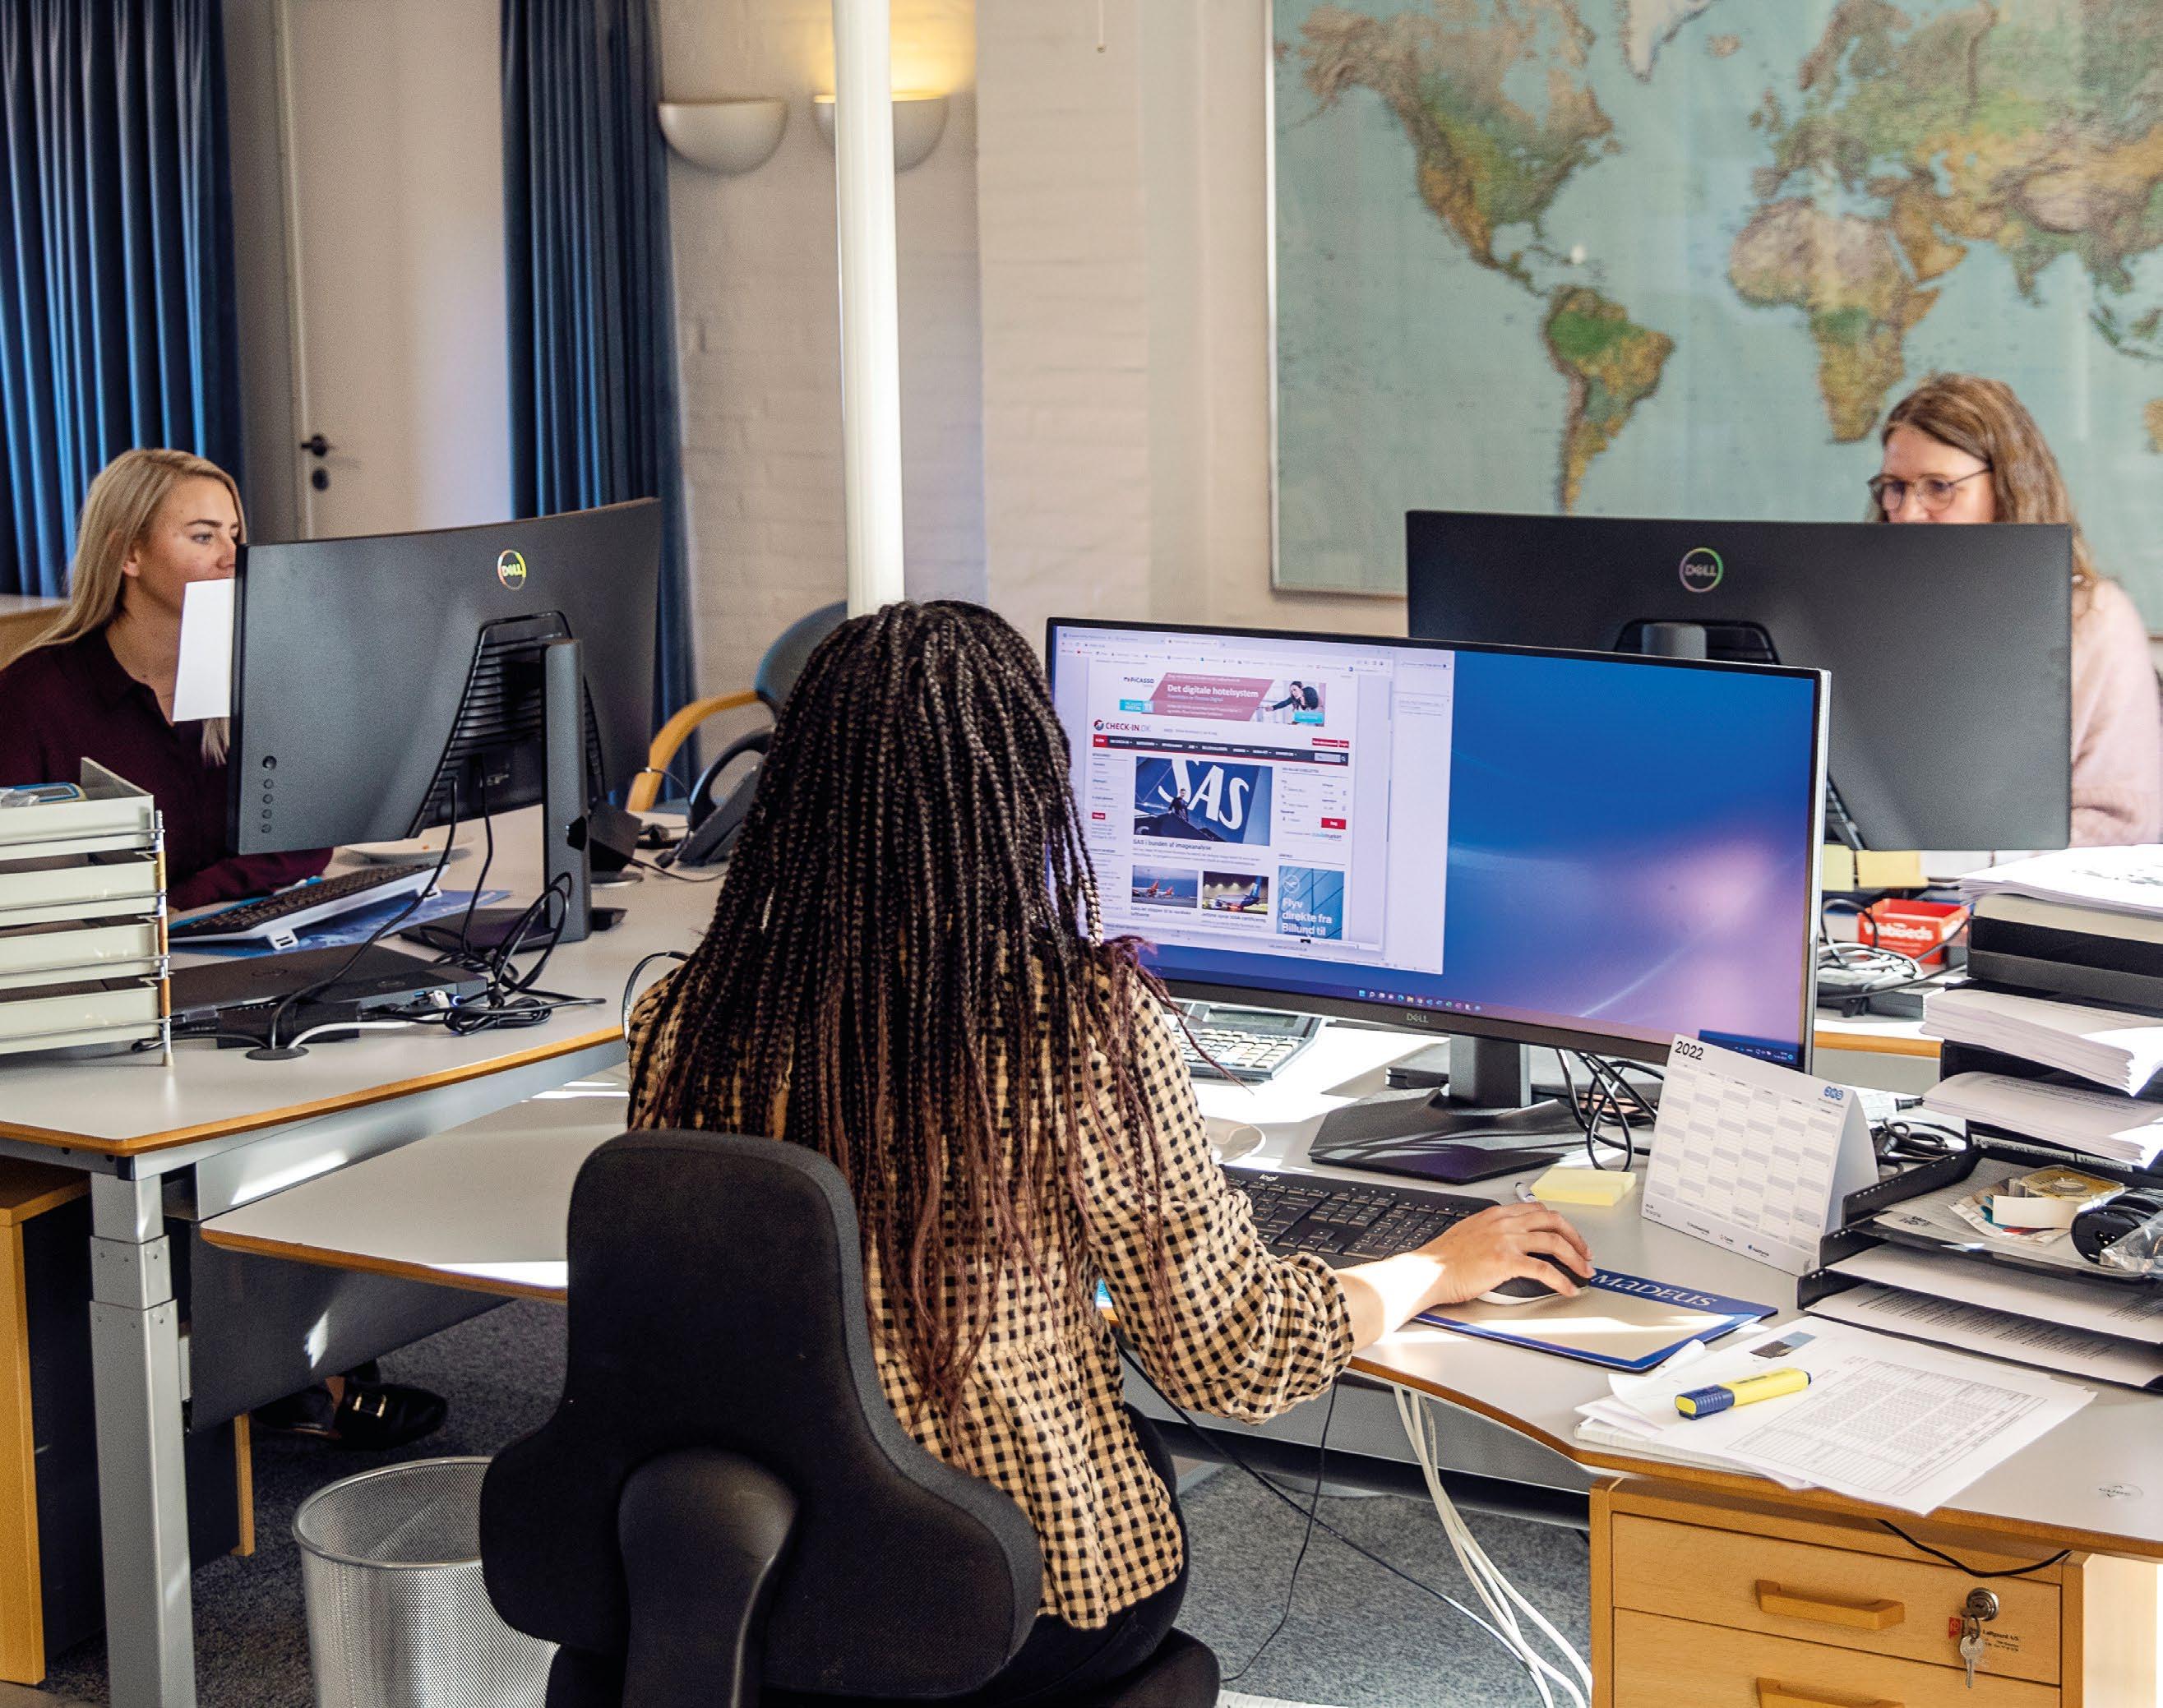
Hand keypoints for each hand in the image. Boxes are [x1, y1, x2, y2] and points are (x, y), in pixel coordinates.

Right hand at [1417, 1202, 1593, 1308]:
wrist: (1429, 1271)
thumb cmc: (1444, 1258)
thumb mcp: (1470, 1231)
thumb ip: (1493, 1230)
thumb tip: (1510, 1240)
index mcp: (1496, 1214)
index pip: (1538, 1210)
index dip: (1559, 1223)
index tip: (1568, 1236)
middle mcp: (1505, 1223)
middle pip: (1553, 1221)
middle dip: (1575, 1237)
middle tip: (1584, 1253)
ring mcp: (1507, 1241)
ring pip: (1554, 1242)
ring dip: (1575, 1259)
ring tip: (1584, 1272)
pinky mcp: (1506, 1262)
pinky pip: (1545, 1270)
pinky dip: (1562, 1280)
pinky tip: (1568, 1288)